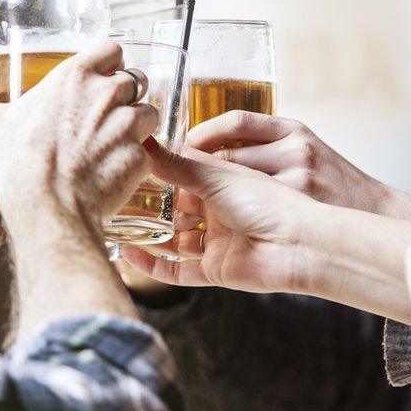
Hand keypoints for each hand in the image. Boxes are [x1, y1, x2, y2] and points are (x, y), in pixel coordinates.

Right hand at [0, 42, 157, 234]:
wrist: (48, 209)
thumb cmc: (19, 165)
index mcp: (74, 77)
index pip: (111, 49)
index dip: (110, 61)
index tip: (103, 74)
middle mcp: (108, 95)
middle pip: (136, 79)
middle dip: (126, 94)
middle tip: (107, 114)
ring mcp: (128, 126)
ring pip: (149, 113)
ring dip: (137, 124)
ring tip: (115, 142)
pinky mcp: (140, 157)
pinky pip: (147, 152)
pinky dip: (135, 160)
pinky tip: (115, 170)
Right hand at [120, 141, 324, 293]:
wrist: (298, 244)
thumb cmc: (267, 201)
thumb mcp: (215, 175)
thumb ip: (176, 164)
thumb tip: (142, 140)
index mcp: (222, 183)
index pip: (182, 176)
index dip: (156, 175)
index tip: (125, 169)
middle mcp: (219, 212)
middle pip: (175, 210)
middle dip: (148, 208)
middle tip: (111, 202)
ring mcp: (217, 242)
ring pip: (174, 241)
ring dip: (148, 236)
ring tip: (113, 229)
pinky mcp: (215, 270)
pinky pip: (177, 270)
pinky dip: (153, 265)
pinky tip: (128, 255)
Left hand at [186, 112, 410, 221]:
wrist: (374, 216)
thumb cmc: (336, 189)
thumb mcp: (307, 153)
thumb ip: (267, 150)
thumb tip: (211, 153)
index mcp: (293, 130)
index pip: (236, 121)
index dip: (205, 134)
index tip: (187, 147)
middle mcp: (294, 149)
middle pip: (228, 156)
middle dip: (202, 173)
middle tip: (182, 184)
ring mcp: (295, 178)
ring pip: (234, 185)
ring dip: (210, 199)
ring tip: (194, 209)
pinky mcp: (296, 205)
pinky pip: (248, 211)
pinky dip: (229, 219)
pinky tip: (215, 227)